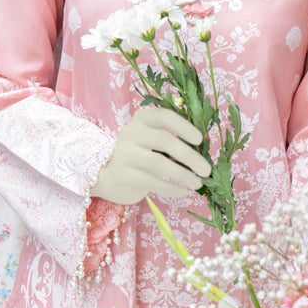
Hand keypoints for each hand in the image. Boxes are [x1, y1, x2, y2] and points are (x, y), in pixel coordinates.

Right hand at [90, 106, 211, 204]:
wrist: (101, 172)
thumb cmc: (136, 154)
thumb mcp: (149, 140)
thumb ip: (170, 140)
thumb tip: (203, 148)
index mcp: (141, 120)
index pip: (163, 116)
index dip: (183, 126)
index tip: (199, 139)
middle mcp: (131, 134)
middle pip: (165, 140)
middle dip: (190, 156)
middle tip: (206, 170)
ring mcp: (124, 154)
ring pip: (159, 164)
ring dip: (183, 174)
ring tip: (197, 183)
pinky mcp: (123, 175)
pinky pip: (152, 182)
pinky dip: (171, 188)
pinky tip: (183, 191)